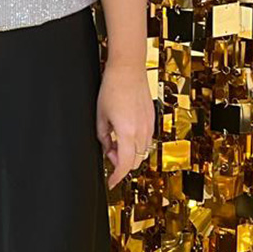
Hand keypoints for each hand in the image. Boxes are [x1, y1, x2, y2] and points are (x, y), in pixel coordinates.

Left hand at [96, 62, 154, 189]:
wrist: (128, 68)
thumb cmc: (112, 87)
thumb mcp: (101, 114)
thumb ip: (103, 136)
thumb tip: (107, 147)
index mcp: (127, 132)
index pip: (124, 165)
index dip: (116, 177)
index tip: (111, 183)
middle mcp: (141, 131)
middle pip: (135, 161)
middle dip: (121, 164)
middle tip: (108, 153)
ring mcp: (149, 125)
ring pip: (142, 151)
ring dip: (129, 153)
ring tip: (115, 140)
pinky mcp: (151, 118)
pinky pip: (146, 139)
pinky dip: (136, 143)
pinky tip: (125, 132)